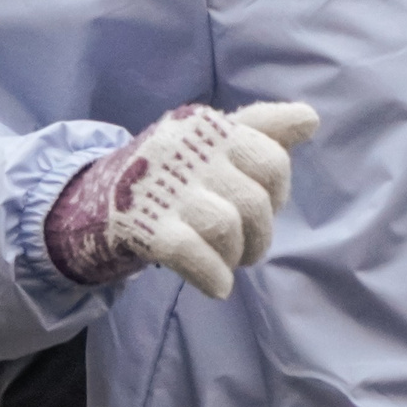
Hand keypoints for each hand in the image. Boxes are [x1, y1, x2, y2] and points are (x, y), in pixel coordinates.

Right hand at [44, 101, 318, 296]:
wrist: (96, 199)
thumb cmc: (174, 171)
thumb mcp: (213, 142)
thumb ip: (263, 129)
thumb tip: (310, 119)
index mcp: (208, 126)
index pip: (272, 160)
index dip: (279, 193)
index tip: (266, 206)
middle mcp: (185, 150)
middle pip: (254, 201)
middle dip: (260, 235)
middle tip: (249, 249)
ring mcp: (162, 188)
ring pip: (226, 227)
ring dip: (236, 257)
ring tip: (230, 263)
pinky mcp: (142, 225)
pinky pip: (192, 253)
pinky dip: (213, 276)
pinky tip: (218, 287)